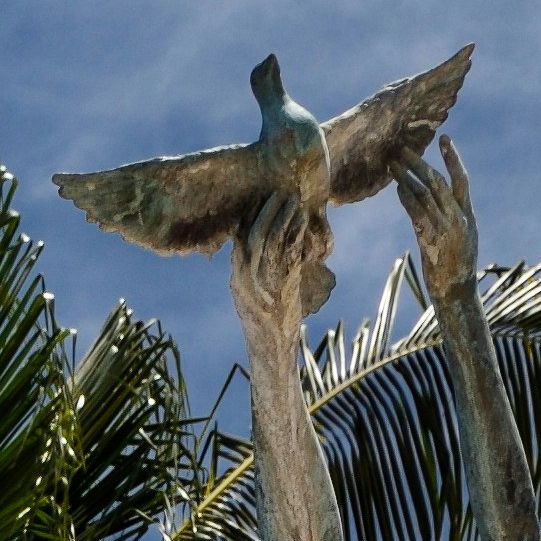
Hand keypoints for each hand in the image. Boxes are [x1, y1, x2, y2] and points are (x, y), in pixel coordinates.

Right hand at [240, 194, 334, 318]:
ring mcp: (264, 282)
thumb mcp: (249, 297)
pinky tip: (303, 220)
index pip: (239, 239)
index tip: (259, 198)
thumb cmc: (264, 324)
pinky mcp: (283, 286)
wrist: (271, 349)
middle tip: (278, 191)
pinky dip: (296, 232)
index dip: (249, 216)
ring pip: (272, 239)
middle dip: (267, 209)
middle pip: (254, 234)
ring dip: (284, 216)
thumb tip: (251, 253)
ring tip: (294, 199)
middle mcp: (246, 278)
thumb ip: (248, 274)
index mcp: (237, 279)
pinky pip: (289, 252)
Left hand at [396, 143, 480, 297]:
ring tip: (393, 163)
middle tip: (404, 148)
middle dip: (421, 163)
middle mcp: (459, 218)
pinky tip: (397, 187)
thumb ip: (453, 218)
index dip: (453, 159)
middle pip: (439, 182)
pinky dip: (407, 198)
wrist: (458, 294)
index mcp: (468, 216)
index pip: (462, 180)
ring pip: (425, 195)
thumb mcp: (461, 239)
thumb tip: (438, 203)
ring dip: (407, 177)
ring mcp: (446, 229)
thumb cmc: (457, 268)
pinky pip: (417, 214)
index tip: (444, 139)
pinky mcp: (432, 241)